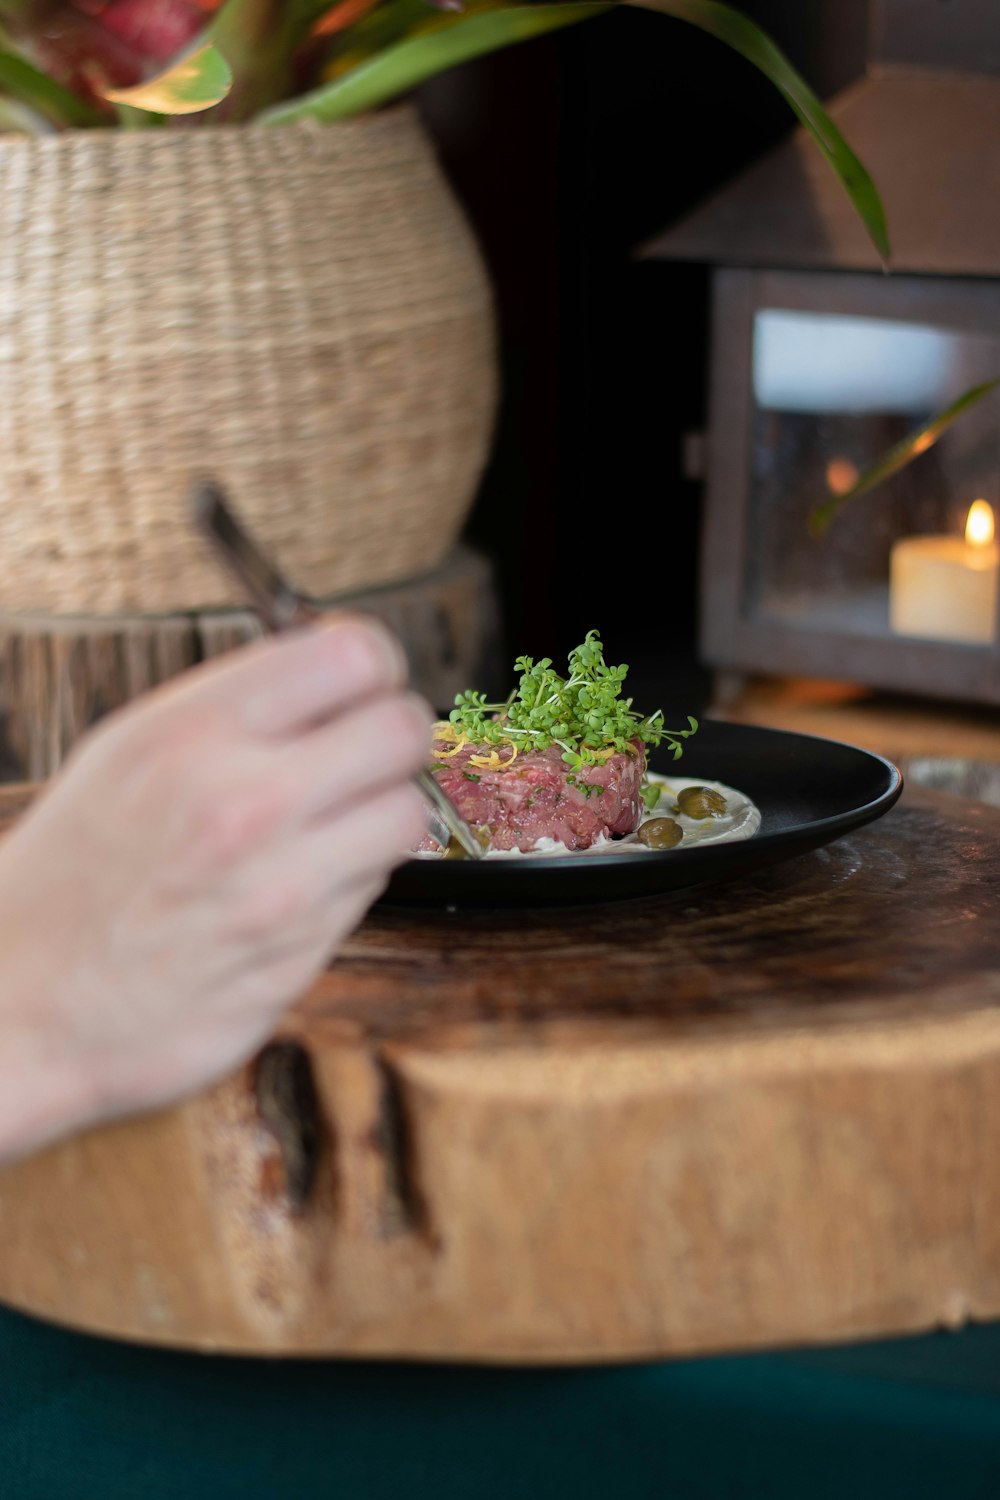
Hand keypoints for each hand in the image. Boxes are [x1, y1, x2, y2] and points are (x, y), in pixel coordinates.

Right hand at [0, 616, 431, 1161]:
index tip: (365, 683)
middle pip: (403, 729)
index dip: (375, 666)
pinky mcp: (302, 953)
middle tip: (367, 748)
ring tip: (327, 820)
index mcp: (194, 734)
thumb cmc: (75, 874)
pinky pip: (374, 885)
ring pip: (405, 811)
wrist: (26, 1002)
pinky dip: (352, 875)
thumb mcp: (128, 752)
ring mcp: (282, 885)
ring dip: (378, 810)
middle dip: (393, 733)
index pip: (354, 656)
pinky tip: (297, 879)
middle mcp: (246, 802)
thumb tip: (335, 670)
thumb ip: (233, 706)